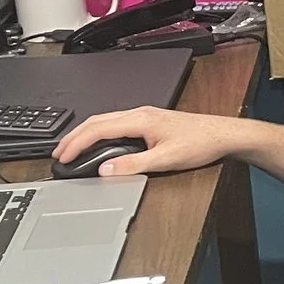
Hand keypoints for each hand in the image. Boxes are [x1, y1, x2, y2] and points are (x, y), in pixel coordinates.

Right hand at [51, 106, 243, 177]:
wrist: (224, 135)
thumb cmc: (202, 143)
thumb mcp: (166, 160)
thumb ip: (134, 165)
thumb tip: (106, 169)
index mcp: (141, 119)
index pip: (98, 128)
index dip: (76, 143)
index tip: (63, 155)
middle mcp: (140, 113)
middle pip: (97, 121)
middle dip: (74, 136)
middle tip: (59, 152)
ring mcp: (145, 115)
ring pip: (106, 120)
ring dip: (86, 134)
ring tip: (72, 148)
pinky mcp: (150, 121)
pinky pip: (116, 123)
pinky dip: (100, 133)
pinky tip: (98, 142)